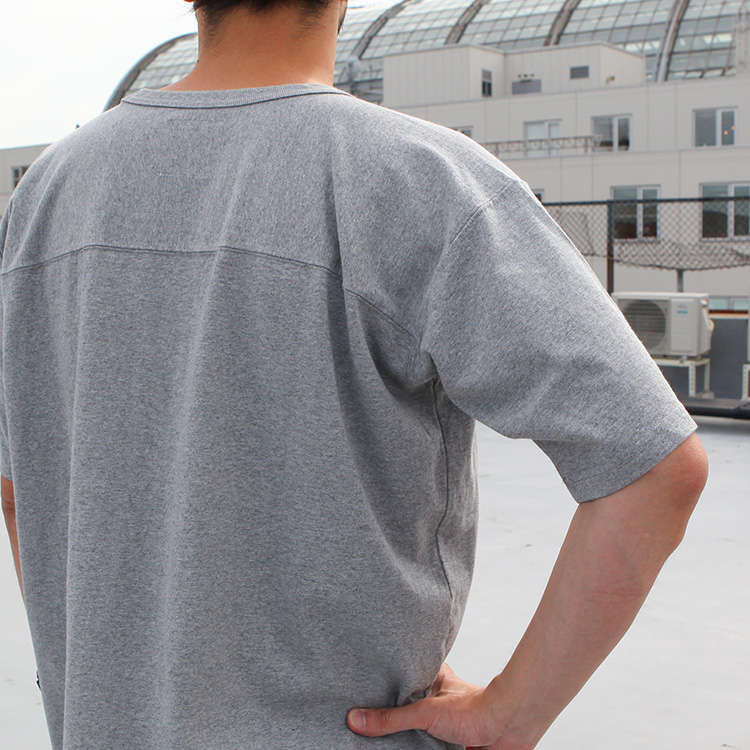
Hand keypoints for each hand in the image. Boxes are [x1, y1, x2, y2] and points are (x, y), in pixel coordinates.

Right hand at [347, 663, 523, 749]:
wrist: (508, 727)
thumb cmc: (474, 709)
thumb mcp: (424, 712)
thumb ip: (391, 718)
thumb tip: (355, 719)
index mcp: (435, 682)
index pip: (410, 677)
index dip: (394, 682)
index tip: (372, 688)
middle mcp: (442, 701)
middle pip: (415, 707)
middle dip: (401, 716)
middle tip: (375, 723)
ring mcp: (451, 724)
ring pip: (426, 730)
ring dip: (414, 738)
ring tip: (389, 743)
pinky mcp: (457, 744)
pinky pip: (435, 748)